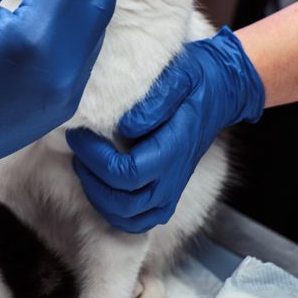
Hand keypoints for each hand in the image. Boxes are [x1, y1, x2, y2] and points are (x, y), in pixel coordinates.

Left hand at [65, 27, 264, 231]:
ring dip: (98, 196)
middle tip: (79, 148)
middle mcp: (173, 177)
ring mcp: (171, 190)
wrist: (219, 92)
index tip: (80, 134)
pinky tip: (100, 184)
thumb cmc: (195, 81)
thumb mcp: (179, 77)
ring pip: (128, 217)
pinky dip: (113, 211)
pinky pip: (137, 221)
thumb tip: (125, 126)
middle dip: (91, 177)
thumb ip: (155, 101)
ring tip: (85, 164)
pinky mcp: (166, 195)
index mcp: (175, 149)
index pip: (128, 172)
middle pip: (124, 201)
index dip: (95, 158)